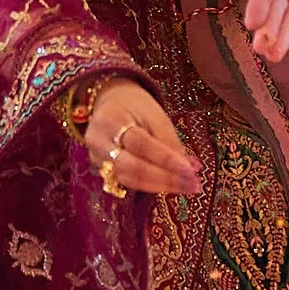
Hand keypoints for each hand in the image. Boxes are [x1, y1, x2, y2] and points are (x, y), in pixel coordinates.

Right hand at [86, 77, 200, 195]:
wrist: (110, 103)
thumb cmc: (135, 107)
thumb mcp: (155, 115)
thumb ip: (170, 142)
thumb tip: (191, 168)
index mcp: (113, 120)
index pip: (142, 145)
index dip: (167, 160)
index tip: (191, 171)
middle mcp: (99, 142)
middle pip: (133, 168)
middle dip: (165, 179)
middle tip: (192, 184)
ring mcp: (96, 158)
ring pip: (129, 180)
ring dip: (160, 186)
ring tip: (185, 187)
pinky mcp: (99, 170)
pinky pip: (125, 182)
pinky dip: (149, 186)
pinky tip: (169, 186)